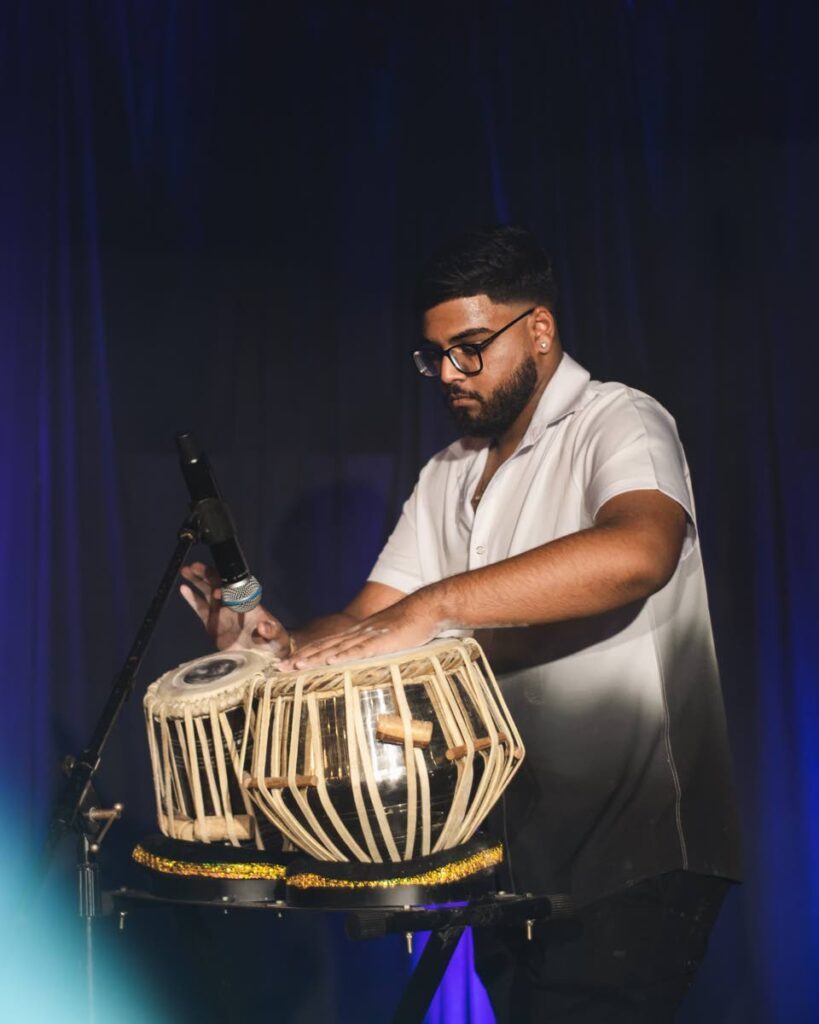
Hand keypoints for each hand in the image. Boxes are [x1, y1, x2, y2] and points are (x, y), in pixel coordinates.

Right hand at [180, 561, 290, 655]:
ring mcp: (222, 613)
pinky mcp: (212, 623)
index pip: (237, 590)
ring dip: (198, 581)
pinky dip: (192, 598)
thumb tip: (263, 626)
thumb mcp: (278, 638)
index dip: (227, 588)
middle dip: (208, 575)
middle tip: (195, 567)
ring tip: (186, 570)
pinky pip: (200, 608)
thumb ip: (272, 632)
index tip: (217, 591)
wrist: (266, 657)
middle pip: (219, 585)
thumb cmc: (275, 643)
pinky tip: (184, 588)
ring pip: (207, 592)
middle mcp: (234, 604)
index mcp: (249, 604)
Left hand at [276, 590, 443, 670]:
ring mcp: (368, 636)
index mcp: (357, 634)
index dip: (306, 654)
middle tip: (280, 668)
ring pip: (336, 648)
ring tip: (296, 665)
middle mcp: (357, 634)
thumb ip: (372, 649)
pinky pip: (360, 649)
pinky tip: (331, 660)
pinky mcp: (381, 640)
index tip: (289, 664)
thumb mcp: (385, 639)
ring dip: (315, 657)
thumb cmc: (409, 625)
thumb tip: (361, 663)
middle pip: (324, 646)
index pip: (326, 645)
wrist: (426, 608)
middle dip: (301, 657)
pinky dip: (344, 655)